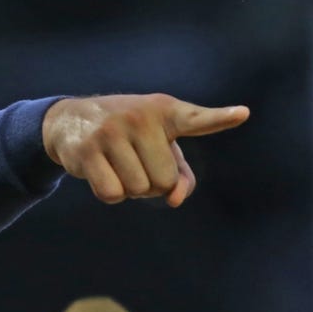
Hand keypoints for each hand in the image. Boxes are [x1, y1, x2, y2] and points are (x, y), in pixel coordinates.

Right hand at [42, 93, 248, 206]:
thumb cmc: (127, 136)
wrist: (70, 119)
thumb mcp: (158, 146)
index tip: (243, 114)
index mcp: (165, 111)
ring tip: (117, 163)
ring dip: (130, 188)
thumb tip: (174, 200)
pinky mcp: (87, 150)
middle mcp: (139, 117)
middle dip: (151, 182)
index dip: (220, 118)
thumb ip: (181, 175)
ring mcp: (112, 131)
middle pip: (164, 181)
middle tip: (134, 161)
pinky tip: (100, 171)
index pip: (196, 118)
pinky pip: (113, 194)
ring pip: (138, 190)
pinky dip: (110, 192)